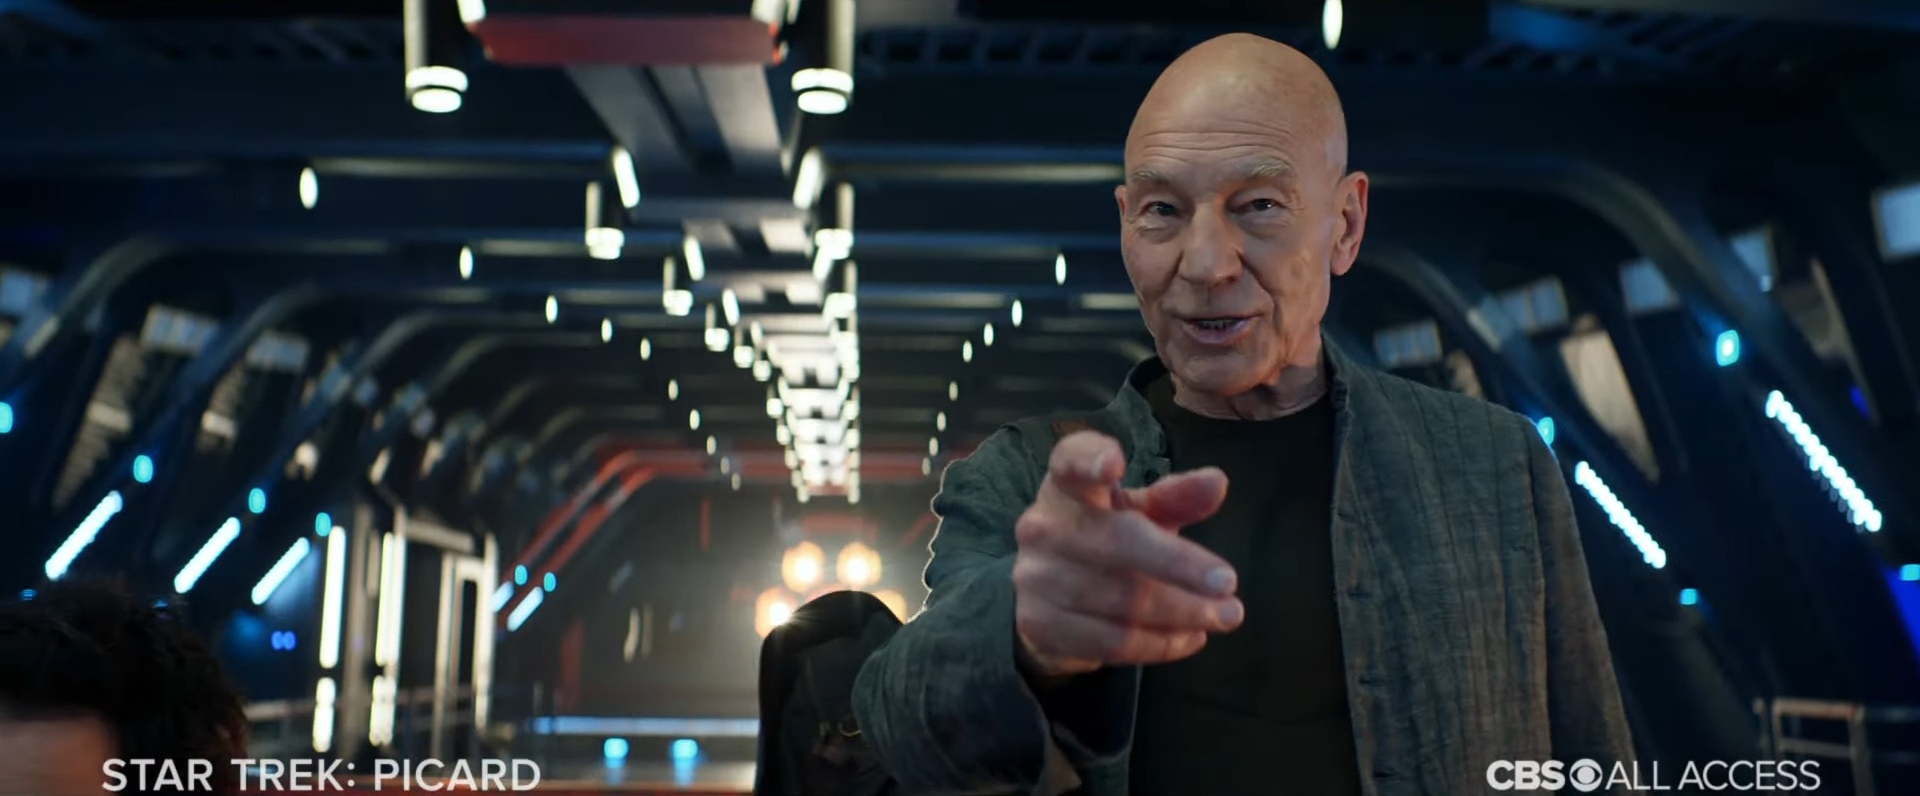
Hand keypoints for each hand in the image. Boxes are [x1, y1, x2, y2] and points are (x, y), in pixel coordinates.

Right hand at [1012, 430, 1242, 678]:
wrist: (1047, 597)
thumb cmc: (1105, 539)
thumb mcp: (1138, 513)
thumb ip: (1176, 497)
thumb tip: (1217, 482)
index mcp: (1067, 486)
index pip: (1070, 461)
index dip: (1089, 459)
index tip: (1114, 464)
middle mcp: (1043, 526)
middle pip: (1116, 542)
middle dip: (1179, 566)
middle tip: (1229, 585)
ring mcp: (1036, 578)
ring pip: (1122, 601)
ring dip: (1183, 613)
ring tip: (1224, 616)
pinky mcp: (1040, 625)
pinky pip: (1112, 641)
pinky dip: (1160, 644)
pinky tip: (1190, 637)